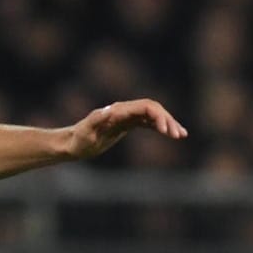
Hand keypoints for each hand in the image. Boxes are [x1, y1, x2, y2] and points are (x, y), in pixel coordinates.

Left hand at [67, 99, 188, 159]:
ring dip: (168, 123)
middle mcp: (124, 110)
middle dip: (167, 120)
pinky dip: (160, 127)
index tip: (166, 131)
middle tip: (178, 135)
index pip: (145, 107)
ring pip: (153, 115)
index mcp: (118, 111)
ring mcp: (126, 117)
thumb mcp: (85, 132)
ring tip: (181, 135)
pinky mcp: (127, 124)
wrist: (71, 144)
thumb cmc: (77, 140)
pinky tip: (172, 134)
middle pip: (153, 109)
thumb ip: (96, 121)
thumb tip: (110, 112)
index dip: (158, 116)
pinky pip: (148, 122)